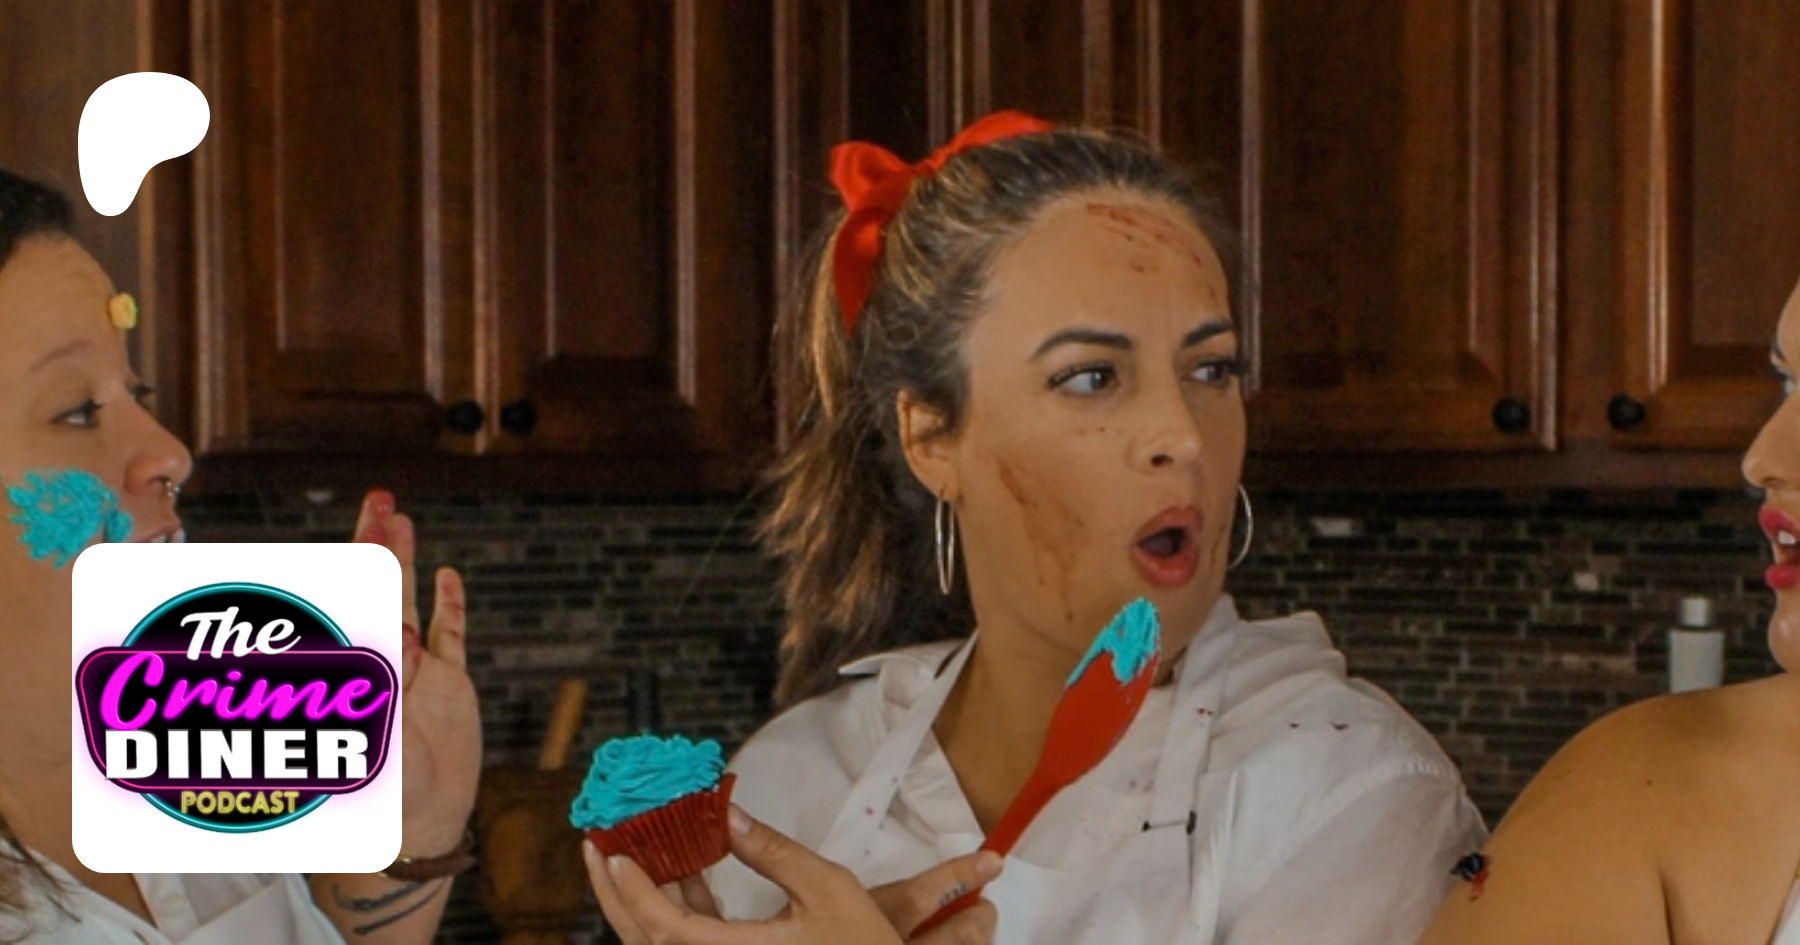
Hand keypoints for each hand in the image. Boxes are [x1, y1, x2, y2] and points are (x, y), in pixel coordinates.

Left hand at [353, 489, 481, 855]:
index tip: (354, 533)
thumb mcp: (374, 740)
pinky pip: (452, 637)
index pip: (351, 606)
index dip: (351, 568)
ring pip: (410, 603)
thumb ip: (385, 689)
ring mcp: (417, 671)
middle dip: (375, 545)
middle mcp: (384, 662)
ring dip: (406, 562)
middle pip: (378, 591)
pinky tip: (447, 575)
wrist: (420, 831)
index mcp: (358, 671)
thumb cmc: (384, 799)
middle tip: (377, 499)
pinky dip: (450, 607)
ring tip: (400, 519)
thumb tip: (401, 636)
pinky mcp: (450, 685)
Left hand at [585, 806, 999, 944]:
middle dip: (616, 895)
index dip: (634, 893)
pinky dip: (679, 910)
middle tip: (596, 846)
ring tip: (628, 848)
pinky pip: (691, 941)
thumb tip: (728, 814)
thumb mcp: (827, 889)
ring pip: (664, 942)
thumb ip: (773, 852)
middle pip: (648, 941)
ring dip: (643, 898)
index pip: (666, 931)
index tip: (612, 853)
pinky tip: (682, 870)